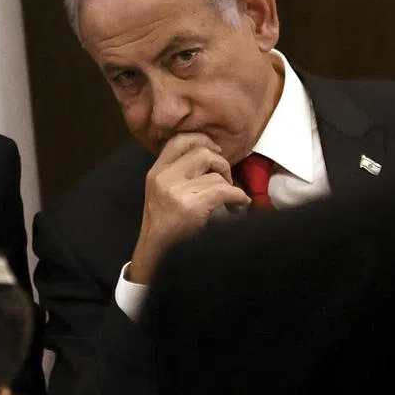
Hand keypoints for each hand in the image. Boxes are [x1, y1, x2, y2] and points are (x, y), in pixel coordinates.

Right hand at [126, 133, 249, 282]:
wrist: (158, 253)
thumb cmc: (166, 225)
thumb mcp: (162, 191)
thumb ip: (178, 172)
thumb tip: (211, 154)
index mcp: (156, 172)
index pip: (179, 140)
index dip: (202, 140)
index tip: (216, 151)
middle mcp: (163, 177)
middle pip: (202, 152)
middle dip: (221, 163)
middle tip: (226, 179)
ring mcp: (176, 191)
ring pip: (215, 174)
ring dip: (230, 185)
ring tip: (231, 198)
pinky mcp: (191, 206)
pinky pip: (225, 191)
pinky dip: (239, 198)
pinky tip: (239, 205)